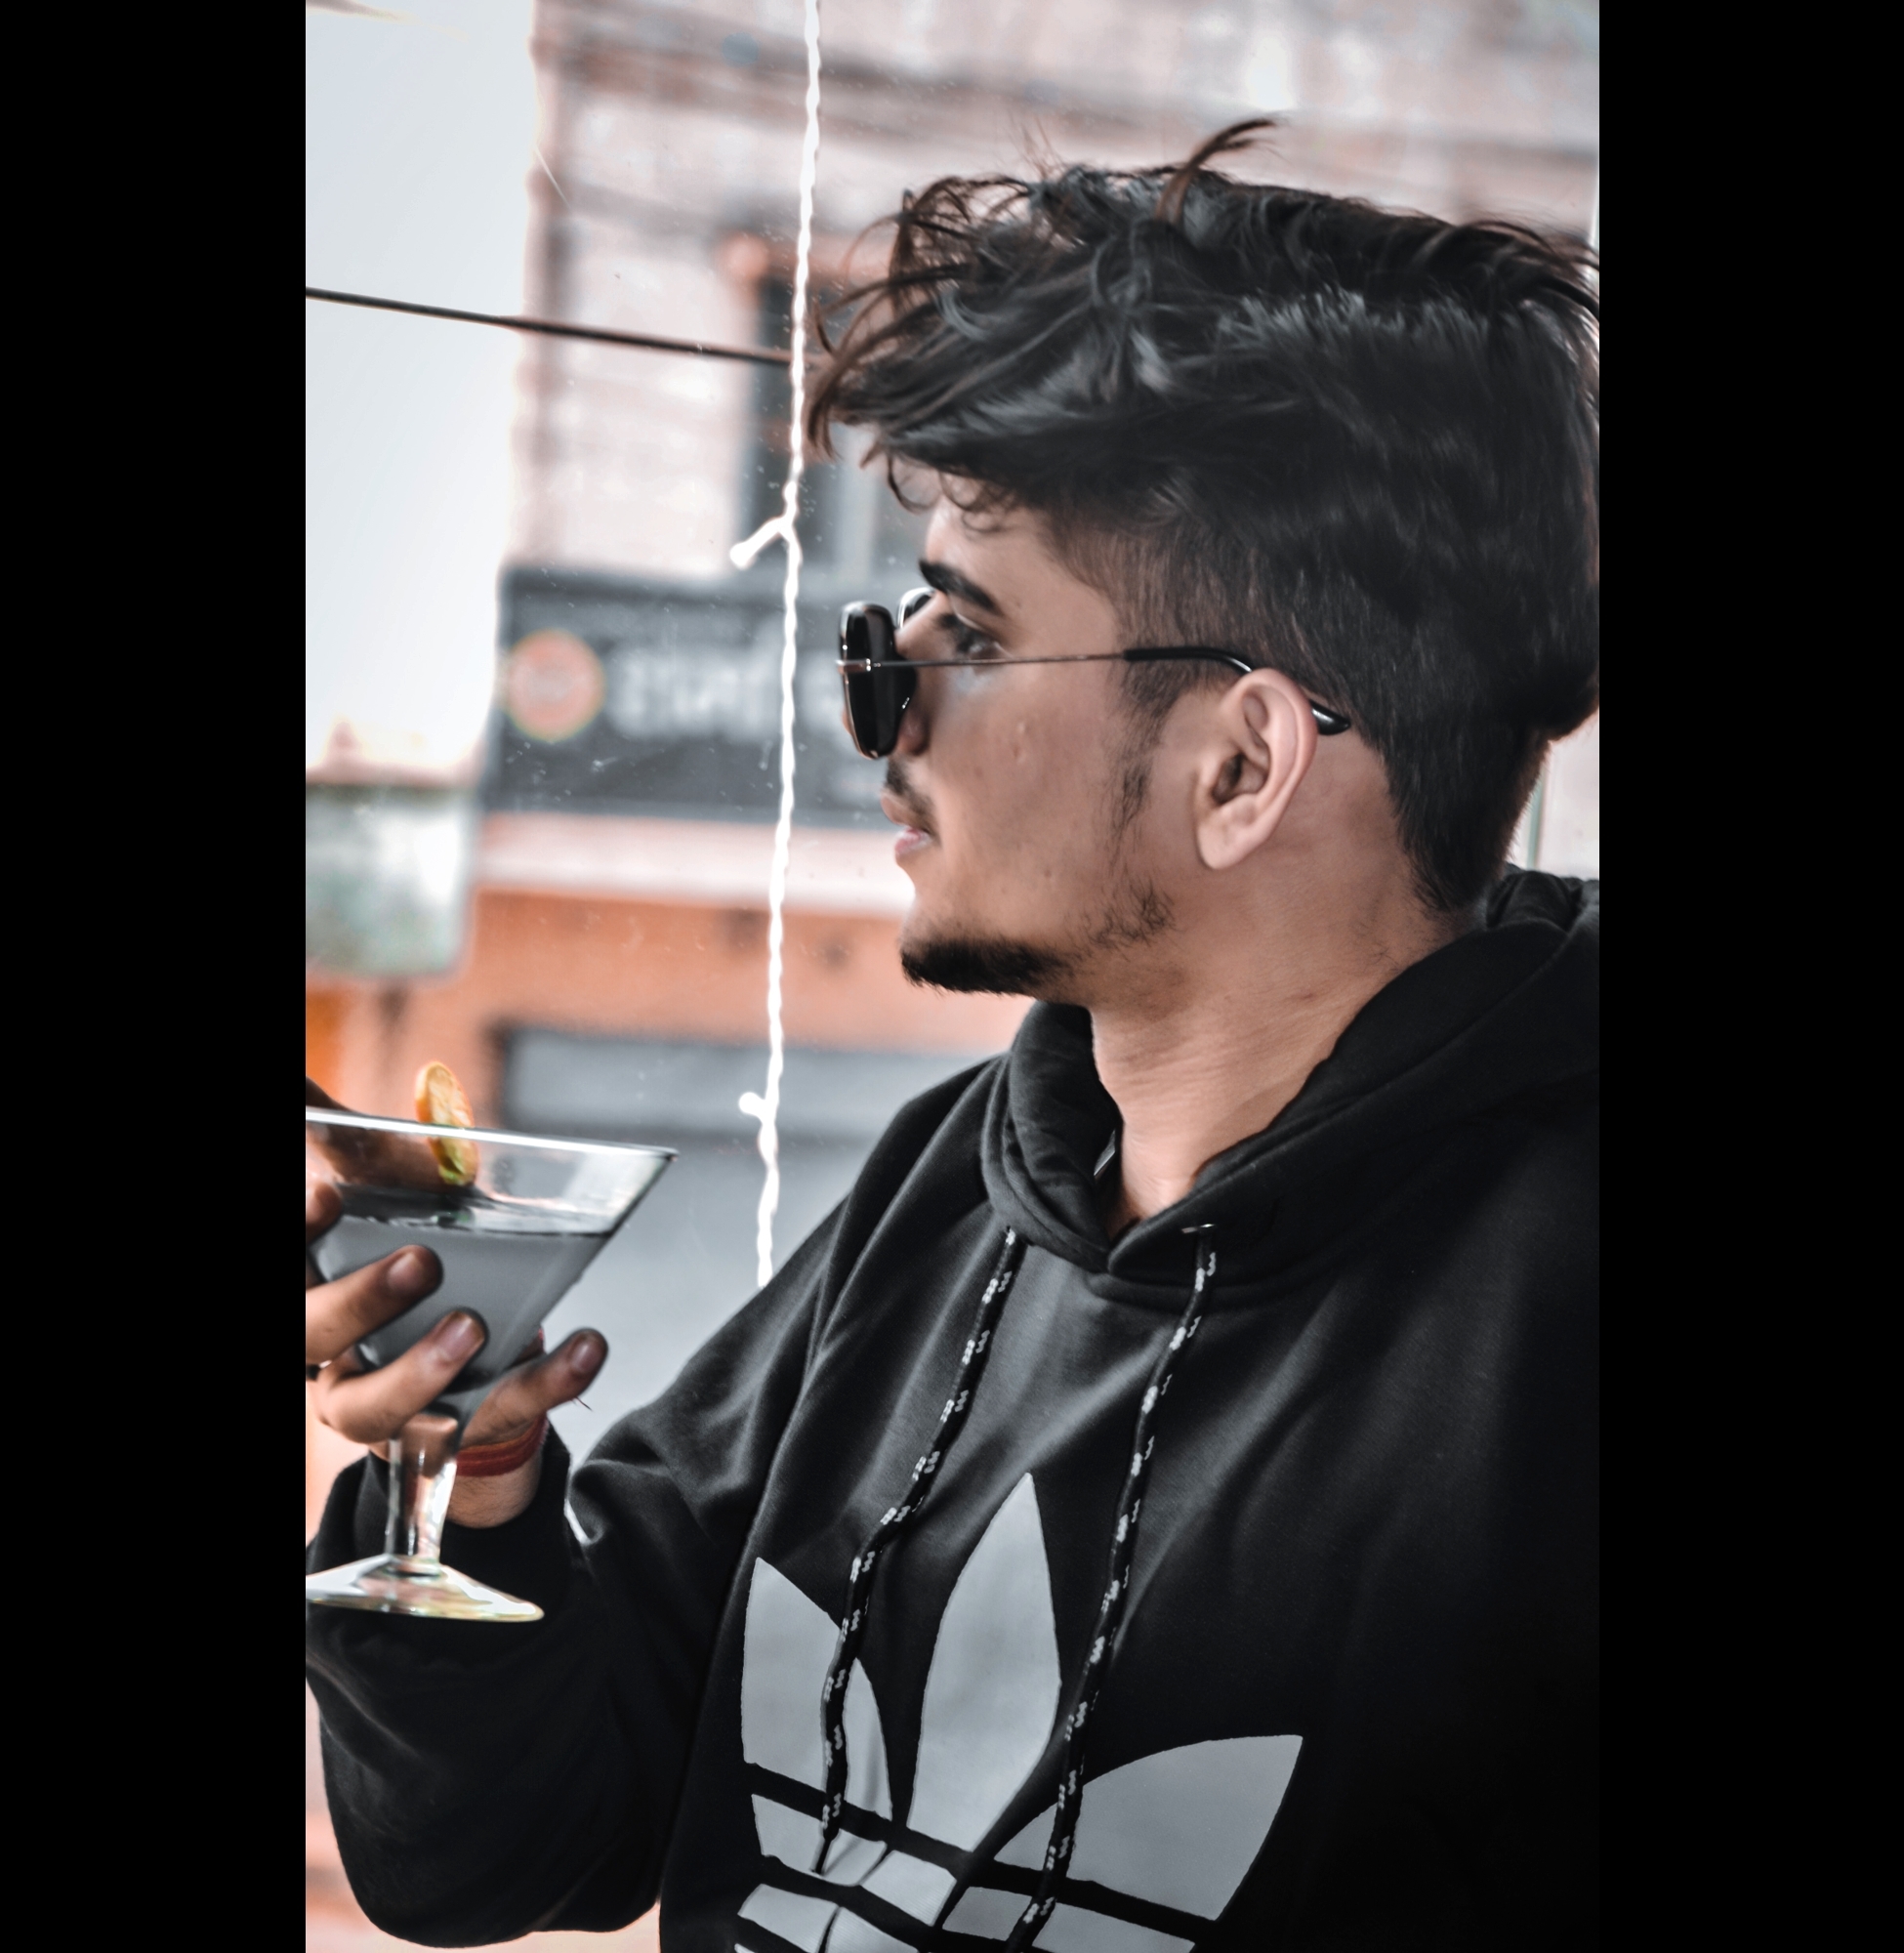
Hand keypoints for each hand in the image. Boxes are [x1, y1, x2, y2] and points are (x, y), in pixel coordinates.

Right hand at [306, 1171, 607, 1528]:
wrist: (469, 1356)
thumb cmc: (417, 1264)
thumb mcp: (393, 1204)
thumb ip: (364, 1154)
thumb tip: (306, 1086)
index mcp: (312, 1292)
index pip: (289, 1266)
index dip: (299, 1234)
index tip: (328, 1195)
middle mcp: (333, 1356)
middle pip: (312, 1339)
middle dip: (361, 1301)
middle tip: (420, 1263)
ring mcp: (387, 1406)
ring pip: (378, 1408)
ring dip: (423, 1369)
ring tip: (474, 1327)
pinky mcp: (458, 1428)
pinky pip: (497, 1412)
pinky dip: (545, 1380)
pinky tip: (586, 1345)